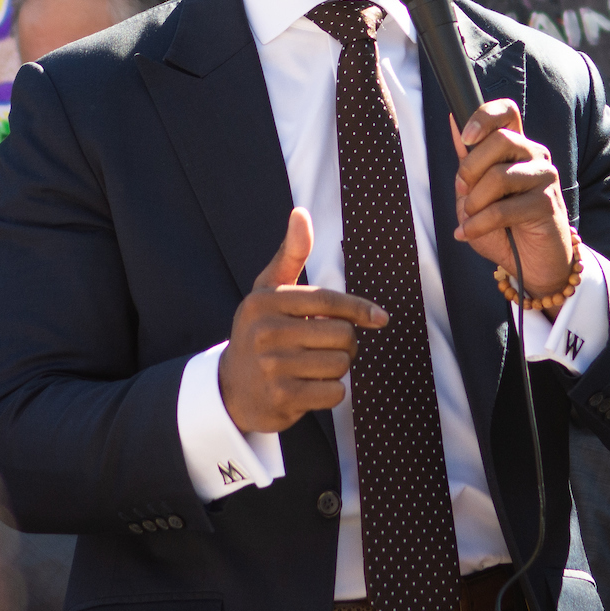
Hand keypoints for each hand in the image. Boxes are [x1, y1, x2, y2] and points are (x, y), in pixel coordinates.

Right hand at [218, 208, 385, 433]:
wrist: (230, 387)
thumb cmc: (260, 330)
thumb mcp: (269, 290)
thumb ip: (291, 253)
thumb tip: (301, 212)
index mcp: (266, 301)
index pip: (328, 300)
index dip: (359, 308)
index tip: (380, 318)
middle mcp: (266, 332)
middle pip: (342, 336)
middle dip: (346, 343)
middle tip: (329, 346)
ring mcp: (272, 367)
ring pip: (341, 364)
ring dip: (338, 367)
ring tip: (316, 365)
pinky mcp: (282, 398)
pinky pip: (334, 393)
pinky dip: (331, 391)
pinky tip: (310, 387)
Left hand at [450, 100, 572, 298]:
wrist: (532, 265)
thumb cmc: (504, 228)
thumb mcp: (476, 192)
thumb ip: (468, 161)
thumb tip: (455, 123)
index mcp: (517, 147)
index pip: (507, 111)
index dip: (484, 116)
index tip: (465, 137)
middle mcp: (534, 156)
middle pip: (500, 139)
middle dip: (470, 168)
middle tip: (463, 191)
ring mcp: (544, 178)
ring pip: (499, 175)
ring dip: (474, 202)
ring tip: (469, 218)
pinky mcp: (547, 203)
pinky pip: (502, 208)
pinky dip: (478, 224)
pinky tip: (469, 233)